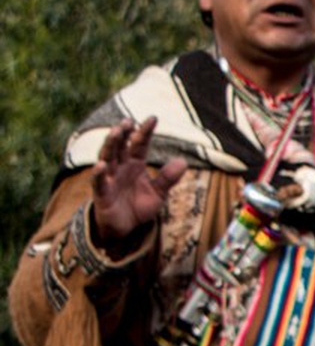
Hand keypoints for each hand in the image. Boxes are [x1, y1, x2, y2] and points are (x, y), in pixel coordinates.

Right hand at [89, 117, 186, 245]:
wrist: (125, 227)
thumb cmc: (139, 206)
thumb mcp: (158, 193)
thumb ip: (168, 178)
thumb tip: (183, 162)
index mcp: (134, 164)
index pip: (139, 144)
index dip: (145, 132)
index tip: (153, 118)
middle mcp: (120, 167)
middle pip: (120, 146)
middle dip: (123, 133)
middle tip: (128, 120)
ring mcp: (109, 178)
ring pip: (108, 157)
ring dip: (111, 144)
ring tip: (116, 131)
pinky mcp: (101, 193)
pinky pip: (98, 181)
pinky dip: (99, 173)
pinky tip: (102, 165)